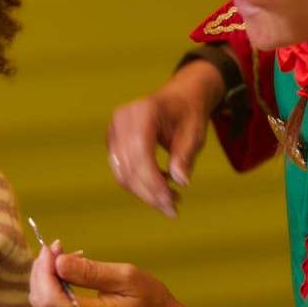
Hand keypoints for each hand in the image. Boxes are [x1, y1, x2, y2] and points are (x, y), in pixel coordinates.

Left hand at [29, 243, 183, 306]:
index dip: (44, 270)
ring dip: (45, 278)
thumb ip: (90, 271)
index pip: (49, 298)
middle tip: (55, 246)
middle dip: (41, 270)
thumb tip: (59, 261)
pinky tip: (65, 271)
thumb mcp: (126, 278)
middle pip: (40, 301)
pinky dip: (51, 287)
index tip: (53, 247)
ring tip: (61, 255)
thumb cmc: (151, 302)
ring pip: (41, 306)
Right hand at [106, 59, 224, 216]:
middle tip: (173, 209)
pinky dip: (139, 183)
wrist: (180, 97)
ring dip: (144, 192)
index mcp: (144, 112)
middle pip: (129, 167)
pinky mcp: (112, 141)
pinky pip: (121, 170)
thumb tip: (181, 181)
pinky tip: (161, 185)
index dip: (154, 183)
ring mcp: (114, 129)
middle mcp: (123, 119)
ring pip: (122, 173)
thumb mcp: (194, 133)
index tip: (172, 204)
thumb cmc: (189, 114)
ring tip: (170, 200)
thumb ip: (186, 155)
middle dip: (150, 194)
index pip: (141, 155)